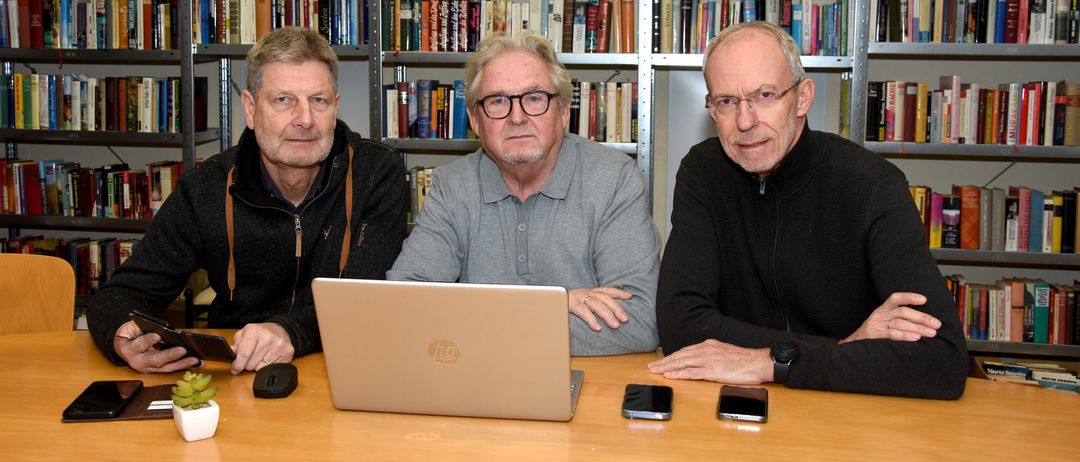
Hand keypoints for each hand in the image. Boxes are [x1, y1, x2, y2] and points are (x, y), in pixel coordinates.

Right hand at [113, 320, 200, 372]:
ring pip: (167, 367)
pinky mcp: (157, 370)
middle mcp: (139, 362)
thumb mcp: (130, 328)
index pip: (139, 345)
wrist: (122, 348)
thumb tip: (158, 328)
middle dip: (170, 356)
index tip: (157, 336)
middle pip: (156, 360)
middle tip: (182, 350)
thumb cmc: (128, 336)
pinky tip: (197, 363)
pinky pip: (172, 369)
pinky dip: (184, 366)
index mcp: (130, 349)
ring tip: (195, 359)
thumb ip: (142, 327)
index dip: (148, 340)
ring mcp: (149, 368)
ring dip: (182, 364)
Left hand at [231, 322, 295, 374]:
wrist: (280, 330)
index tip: (235, 369)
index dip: (237, 364)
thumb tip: (231, 354)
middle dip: (247, 364)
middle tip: (251, 357)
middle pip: (251, 364)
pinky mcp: (287, 353)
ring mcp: (279, 346)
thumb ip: (236, 345)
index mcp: (254, 330)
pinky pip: (270, 369)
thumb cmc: (260, 334)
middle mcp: (268, 337)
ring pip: (260, 368)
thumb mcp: (244, 335)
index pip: (244, 354)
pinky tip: (268, 358)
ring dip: (257, 365)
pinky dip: (267, 366)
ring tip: (260, 356)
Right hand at [569, 287, 632, 330]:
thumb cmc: (565, 303)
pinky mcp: (570, 304)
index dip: (619, 293)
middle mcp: (586, 292)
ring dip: (608, 315)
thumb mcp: (580, 301)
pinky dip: (591, 320)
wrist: (548, 299)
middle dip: (617, 308)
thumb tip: (608, 314)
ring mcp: (578, 297)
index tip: (630, 296)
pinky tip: (598, 328)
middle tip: (625, 319)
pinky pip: (583, 312)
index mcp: (589, 291)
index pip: (607, 290)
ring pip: (597, 305)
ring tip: (616, 325)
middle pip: (605, 299)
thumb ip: (592, 305)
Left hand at [647, 339, 771, 383]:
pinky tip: (669, 376)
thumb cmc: (744, 359)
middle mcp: (706, 350)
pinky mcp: (712, 370)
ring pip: (682, 363)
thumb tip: (700, 361)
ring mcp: (708, 360)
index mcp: (708, 345)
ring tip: (655, 371)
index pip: (685, 351)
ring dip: (666, 368)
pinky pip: (691, 373)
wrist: (758, 361)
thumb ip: (711, 354)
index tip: (661, 360)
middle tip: (651, 366)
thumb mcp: (724, 352)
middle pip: (680, 356)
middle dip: (664, 362)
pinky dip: (678, 374)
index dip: (671, 356)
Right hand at [839, 292, 941, 343]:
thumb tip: (925, 323)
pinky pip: (891, 334)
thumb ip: (899, 319)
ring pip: (899, 323)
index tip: (924, 300)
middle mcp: (880, 315)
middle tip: (936, 324)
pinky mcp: (874, 336)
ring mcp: (876, 325)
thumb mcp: (883, 321)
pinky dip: (905, 335)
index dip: (909, 297)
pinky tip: (915, 338)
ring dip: (917, 328)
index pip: (895, 298)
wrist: (852, 345)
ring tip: (931, 333)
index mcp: (883, 309)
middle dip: (921, 317)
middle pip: (903, 312)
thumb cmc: (874, 333)